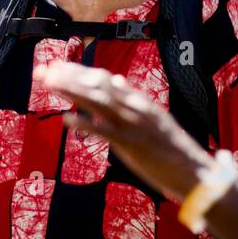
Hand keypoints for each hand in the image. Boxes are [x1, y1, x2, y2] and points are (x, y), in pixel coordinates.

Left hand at [37, 60, 213, 201]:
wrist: (194, 171)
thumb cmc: (172, 148)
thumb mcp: (153, 116)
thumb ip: (132, 99)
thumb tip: (117, 81)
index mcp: (138, 100)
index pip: (103, 79)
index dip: (78, 72)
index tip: (57, 66)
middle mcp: (134, 107)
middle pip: (96, 86)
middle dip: (67, 77)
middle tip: (43, 70)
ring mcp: (132, 124)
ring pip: (97, 102)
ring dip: (71, 91)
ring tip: (48, 84)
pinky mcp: (131, 144)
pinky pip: (104, 132)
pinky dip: (85, 124)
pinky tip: (66, 120)